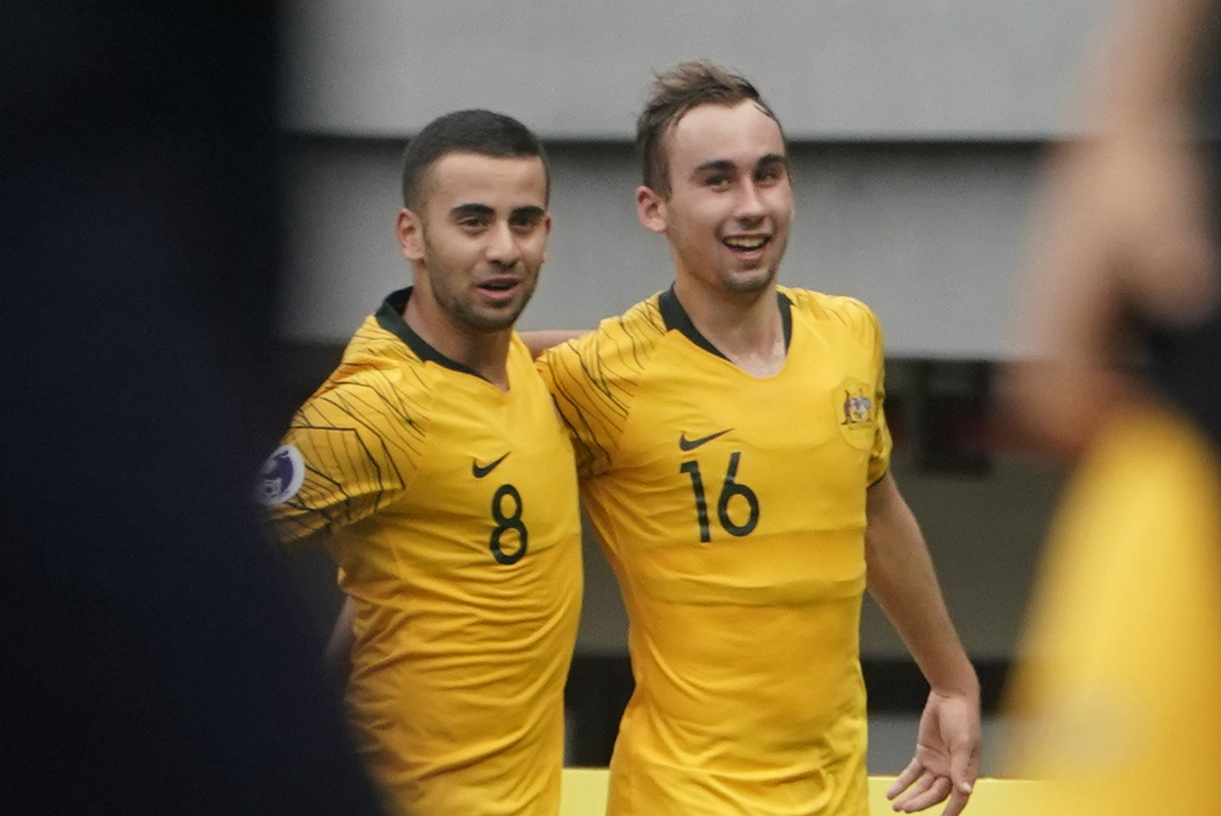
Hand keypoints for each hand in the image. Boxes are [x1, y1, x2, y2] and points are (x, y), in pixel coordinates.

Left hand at [886, 690, 980, 814]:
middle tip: (906, 809)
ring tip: (897, 806)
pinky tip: (892, 792)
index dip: (951, 811)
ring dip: (910, 796)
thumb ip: (960, 768)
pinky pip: (912, 773)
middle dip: (921, 802)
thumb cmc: (963, 718)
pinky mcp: (924, 754)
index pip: (958, 797)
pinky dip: (902, 783)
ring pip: (922, 787)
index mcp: (965, 771)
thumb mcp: (963, 743)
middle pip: (935, 793)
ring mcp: (936, 763)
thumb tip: (965, 791)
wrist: (950, 696)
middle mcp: (950, 771)